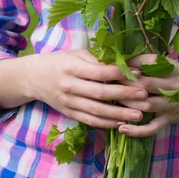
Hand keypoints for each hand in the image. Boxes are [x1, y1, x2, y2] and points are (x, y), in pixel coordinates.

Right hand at [26, 49, 148, 128]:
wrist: (34, 77)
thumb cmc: (59, 61)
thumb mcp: (76, 54)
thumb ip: (96, 60)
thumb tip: (122, 64)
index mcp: (71, 67)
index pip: (99, 72)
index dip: (119, 74)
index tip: (137, 74)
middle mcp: (69, 86)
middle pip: (100, 93)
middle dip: (125, 95)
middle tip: (144, 96)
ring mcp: (68, 102)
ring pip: (97, 111)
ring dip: (120, 115)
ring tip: (139, 115)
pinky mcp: (69, 114)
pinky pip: (90, 121)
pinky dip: (107, 123)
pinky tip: (121, 123)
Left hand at [117, 54, 178, 136]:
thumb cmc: (176, 75)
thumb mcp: (167, 63)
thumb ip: (146, 61)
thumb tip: (121, 59)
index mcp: (172, 68)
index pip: (150, 62)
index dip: (132, 64)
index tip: (116, 66)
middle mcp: (174, 86)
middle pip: (146, 84)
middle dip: (126, 83)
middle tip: (110, 82)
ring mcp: (172, 105)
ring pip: (147, 105)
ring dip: (128, 103)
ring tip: (112, 101)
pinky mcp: (169, 119)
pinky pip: (152, 128)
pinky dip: (136, 130)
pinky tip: (121, 128)